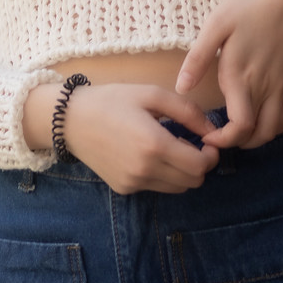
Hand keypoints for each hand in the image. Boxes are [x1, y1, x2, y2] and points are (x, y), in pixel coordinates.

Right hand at [23, 79, 218, 194]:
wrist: (69, 119)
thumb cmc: (111, 100)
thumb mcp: (150, 94)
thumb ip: (187, 111)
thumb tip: (213, 131)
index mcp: (155, 144)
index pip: (200, 166)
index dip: (211, 155)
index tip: (206, 142)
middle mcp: (146, 169)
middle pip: (193, 181)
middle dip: (199, 164)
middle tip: (190, 144)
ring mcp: (134, 182)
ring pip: (177, 188)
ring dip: (182, 172)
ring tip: (169, 149)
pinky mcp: (124, 188)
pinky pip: (156, 187)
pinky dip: (161, 175)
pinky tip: (147, 155)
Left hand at [175, 0, 282, 149]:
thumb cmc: (249, 5)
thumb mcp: (216, 25)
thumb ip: (198, 59)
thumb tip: (181, 87)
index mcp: (241, 76)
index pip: (238, 127)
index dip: (224, 141)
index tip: (210, 139)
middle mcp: (265, 87)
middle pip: (257, 135)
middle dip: (238, 144)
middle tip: (221, 137)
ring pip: (276, 130)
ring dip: (258, 138)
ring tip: (241, 132)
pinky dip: (278, 126)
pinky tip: (265, 120)